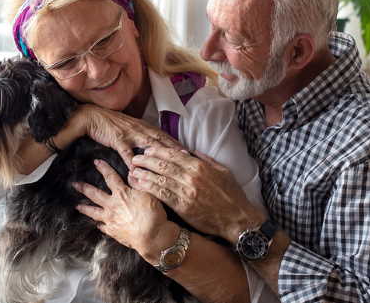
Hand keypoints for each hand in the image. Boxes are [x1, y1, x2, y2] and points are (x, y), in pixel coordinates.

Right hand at [73, 104, 182, 167]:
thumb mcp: (130, 129)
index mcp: (145, 127)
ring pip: (149, 146)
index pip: (165, 136)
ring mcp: (130, 134)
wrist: (91, 115)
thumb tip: (153, 148)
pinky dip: (133, 162)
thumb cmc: (110, 124)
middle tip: (188, 160)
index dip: (178, 144)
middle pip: (162, 141)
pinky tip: (138, 172)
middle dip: (176, 150)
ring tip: (170, 167)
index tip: (191, 153)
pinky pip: (127, 152)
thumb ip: (141, 138)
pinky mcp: (117, 139)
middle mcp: (141, 129)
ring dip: (160, 155)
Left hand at [74, 159, 175, 260]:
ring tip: (77, 207)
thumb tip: (131, 173)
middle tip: (74, 184)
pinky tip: (98, 225)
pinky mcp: (113, 232)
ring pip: (94, 212)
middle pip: (95, 194)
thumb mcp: (148, 193)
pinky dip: (100, 225)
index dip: (103, 168)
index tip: (96, 162)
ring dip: (85, 208)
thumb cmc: (153, 214)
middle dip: (84, 188)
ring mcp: (111, 220)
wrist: (152, 236)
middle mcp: (113, 206)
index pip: (110, 177)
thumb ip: (138, 183)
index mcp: (121, 194)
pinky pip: (103, 228)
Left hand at [130, 145, 266, 241]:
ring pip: (158, 179)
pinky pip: (161, 195)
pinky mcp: (182, 207)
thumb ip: (205, 159)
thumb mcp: (222, 171)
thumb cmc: (231, 195)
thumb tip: (189, 151)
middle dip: (146, 160)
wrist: (237, 219)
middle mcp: (191, 177)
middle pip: (162, 165)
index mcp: (200, 166)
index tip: (147, 149)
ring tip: (132, 170)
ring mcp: (186, 192)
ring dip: (143, 173)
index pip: (173, 154)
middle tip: (134, 158)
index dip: (157, 151)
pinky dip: (147, 189)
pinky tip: (138, 185)